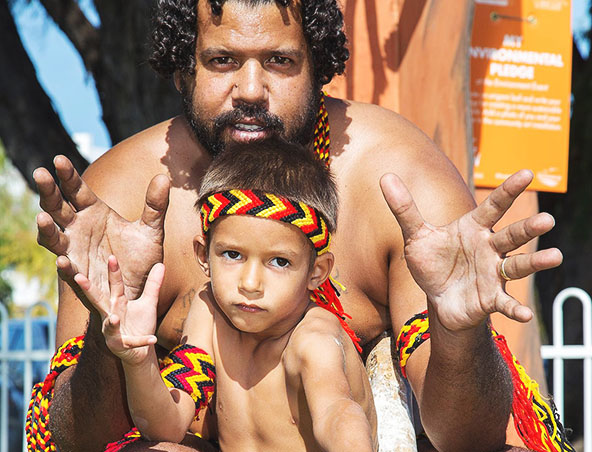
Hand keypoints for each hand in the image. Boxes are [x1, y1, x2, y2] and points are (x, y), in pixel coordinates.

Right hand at [34, 155, 169, 309]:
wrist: (141, 291)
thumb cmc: (141, 259)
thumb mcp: (152, 232)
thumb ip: (156, 206)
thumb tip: (164, 177)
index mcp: (93, 213)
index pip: (76, 190)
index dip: (67, 175)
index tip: (58, 159)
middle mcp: (78, 230)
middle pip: (57, 207)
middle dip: (47, 191)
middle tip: (40, 173)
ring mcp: (75, 253)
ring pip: (53, 238)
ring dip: (46, 229)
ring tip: (42, 218)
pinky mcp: (79, 277)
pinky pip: (68, 271)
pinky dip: (64, 266)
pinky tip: (63, 260)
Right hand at [75, 256, 161, 363]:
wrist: (141, 351)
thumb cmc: (140, 324)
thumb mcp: (149, 302)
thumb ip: (153, 285)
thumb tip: (161, 263)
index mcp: (117, 303)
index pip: (114, 284)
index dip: (113, 271)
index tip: (111, 256)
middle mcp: (111, 315)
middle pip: (98, 300)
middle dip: (88, 289)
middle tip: (78, 276)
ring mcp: (113, 332)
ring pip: (109, 325)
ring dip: (111, 322)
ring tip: (115, 317)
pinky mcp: (121, 347)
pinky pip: (131, 342)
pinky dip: (142, 340)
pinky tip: (153, 339)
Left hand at [380, 169, 561, 330]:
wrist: (438, 298)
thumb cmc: (433, 263)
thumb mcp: (416, 235)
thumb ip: (404, 208)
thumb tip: (385, 177)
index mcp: (474, 229)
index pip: (494, 206)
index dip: (509, 190)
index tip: (527, 173)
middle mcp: (489, 248)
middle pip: (511, 235)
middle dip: (528, 228)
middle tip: (547, 220)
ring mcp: (493, 274)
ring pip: (517, 266)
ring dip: (535, 262)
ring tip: (555, 257)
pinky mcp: (490, 299)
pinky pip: (505, 303)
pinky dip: (515, 308)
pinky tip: (526, 315)